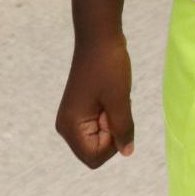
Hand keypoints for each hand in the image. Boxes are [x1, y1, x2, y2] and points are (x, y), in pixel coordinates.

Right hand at [56, 36, 134, 167]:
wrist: (100, 37)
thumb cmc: (109, 66)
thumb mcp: (120, 100)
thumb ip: (123, 129)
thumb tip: (127, 152)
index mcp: (69, 128)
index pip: (94, 158)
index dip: (113, 142)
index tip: (113, 113)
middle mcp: (67, 127)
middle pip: (97, 151)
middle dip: (113, 132)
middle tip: (113, 103)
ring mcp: (74, 118)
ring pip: (102, 137)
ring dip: (114, 121)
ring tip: (112, 96)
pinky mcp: (83, 110)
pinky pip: (102, 124)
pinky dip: (112, 113)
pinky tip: (111, 95)